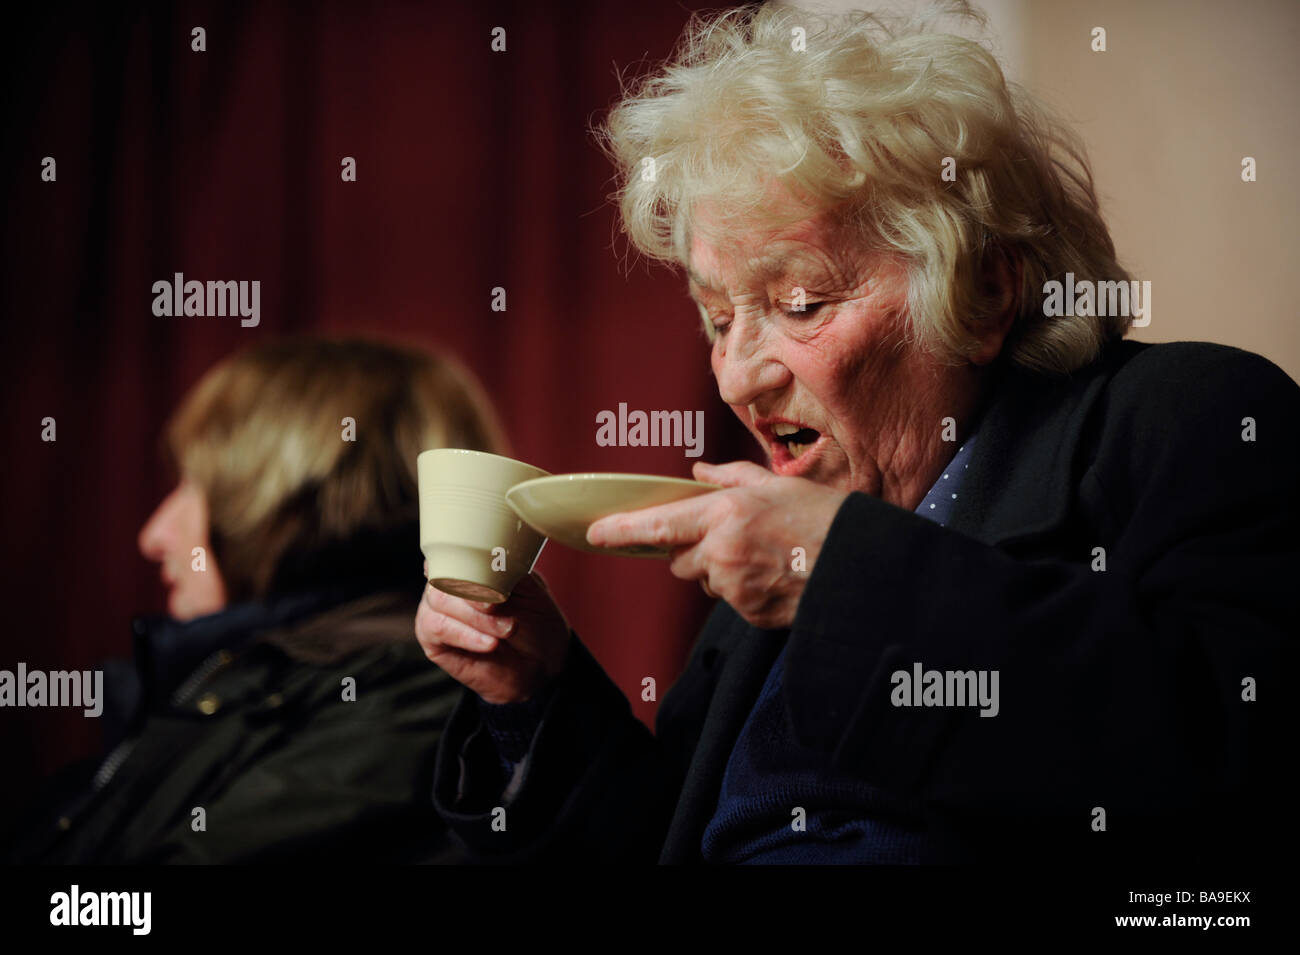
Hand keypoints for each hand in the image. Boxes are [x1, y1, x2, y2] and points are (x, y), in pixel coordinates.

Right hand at [414, 567, 571, 703]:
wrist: (542, 663)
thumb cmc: (535, 620)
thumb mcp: (529, 588)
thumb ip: (505, 570)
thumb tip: (487, 557)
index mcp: (469, 565)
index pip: (455, 552)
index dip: (472, 564)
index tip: (496, 582)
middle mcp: (447, 584)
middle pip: (445, 576)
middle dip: (475, 594)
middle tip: (501, 607)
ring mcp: (436, 609)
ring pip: (440, 601)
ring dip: (477, 618)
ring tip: (506, 630)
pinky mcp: (432, 639)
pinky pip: (437, 628)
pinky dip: (466, 635)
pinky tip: (490, 644)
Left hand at [586, 461, 847, 628]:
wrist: (861, 566)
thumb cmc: (823, 519)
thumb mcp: (776, 486)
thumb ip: (730, 478)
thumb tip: (697, 472)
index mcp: (726, 515)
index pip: (658, 526)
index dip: (621, 531)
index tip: (595, 533)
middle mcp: (724, 552)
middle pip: (679, 560)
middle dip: (693, 551)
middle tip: (732, 537)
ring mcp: (736, 587)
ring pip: (706, 581)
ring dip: (720, 571)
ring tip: (763, 556)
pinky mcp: (750, 614)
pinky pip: (732, 601)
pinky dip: (745, 590)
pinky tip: (774, 576)